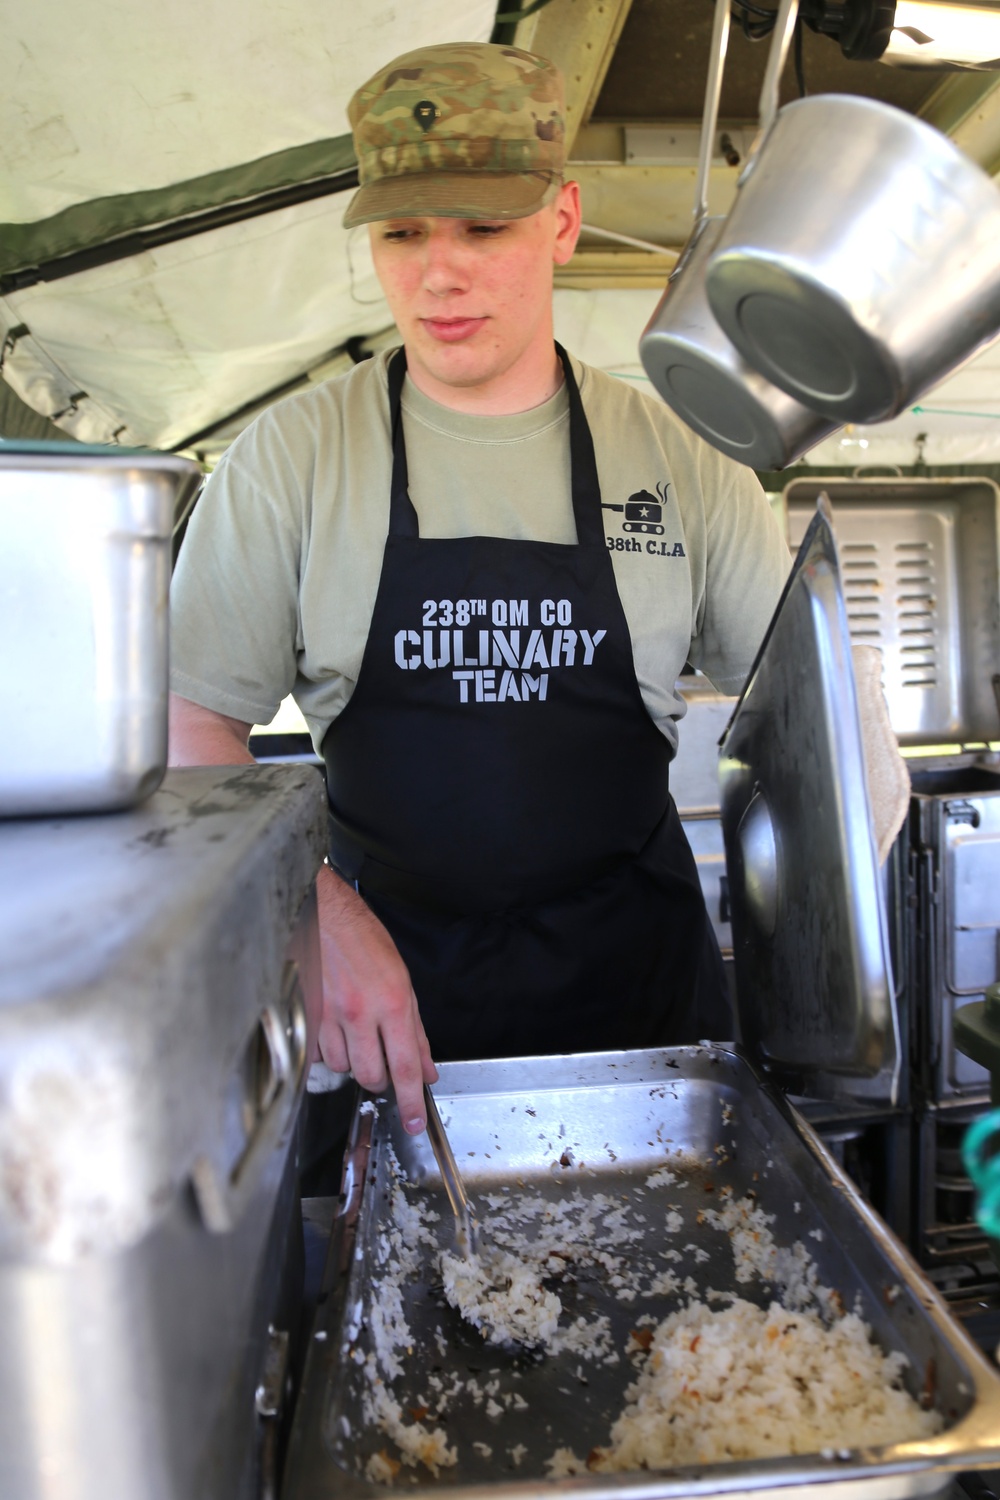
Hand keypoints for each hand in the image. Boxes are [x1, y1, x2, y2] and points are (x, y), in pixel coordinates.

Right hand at [315, 864, 437, 1132]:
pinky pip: (320, 1053)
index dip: (411, 1101)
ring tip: (357, 1035)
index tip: (415, 1121)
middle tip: (383, 1063)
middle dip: (381, 1079)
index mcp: (392, 1002)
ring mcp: (329, 1016)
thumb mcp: (403, 980)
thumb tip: (426, 1069)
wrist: (323, 914)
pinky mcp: (307, 1016)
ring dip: (354, 1062)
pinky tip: (335, 1029)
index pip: (404, 1066)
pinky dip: (330, 1050)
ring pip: (344, 1067)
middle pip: (372, 1076)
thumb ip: (416, 1031)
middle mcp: (360, 1012)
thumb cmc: (364, 940)